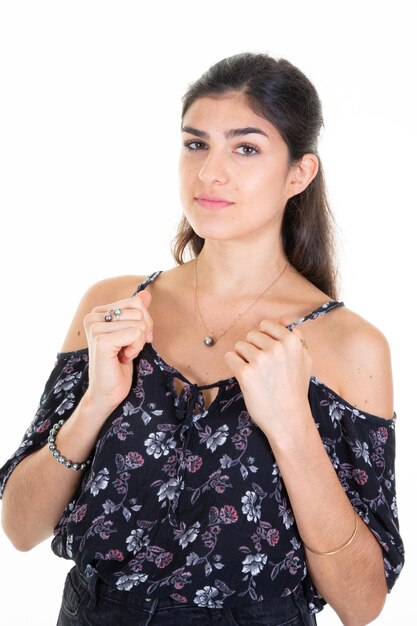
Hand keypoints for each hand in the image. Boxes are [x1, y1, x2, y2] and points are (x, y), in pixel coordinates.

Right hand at [83, 290, 152, 415]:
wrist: (107, 392)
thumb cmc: (119, 364)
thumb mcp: (132, 334)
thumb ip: (137, 312)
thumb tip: (146, 293)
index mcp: (98, 311)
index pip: (136, 302)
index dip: (144, 322)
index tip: (132, 340)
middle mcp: (93, 316)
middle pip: (139, 311)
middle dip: (142, 333)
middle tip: (128, 349)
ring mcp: (95, 327)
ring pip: (140, 323)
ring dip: (138, 343)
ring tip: (124, 354)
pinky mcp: (101, 340)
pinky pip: (136, 333)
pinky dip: (136, 348)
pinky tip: (123, 358)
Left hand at [224, 319, 311, 439]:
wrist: (288, 418)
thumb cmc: (295, 390)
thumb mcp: (304, 360)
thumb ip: (296, 338)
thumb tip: (283, 320)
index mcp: (291, 341)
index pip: (266, 325)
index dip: (264, 339)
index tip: (268, 353)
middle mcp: (276, 348)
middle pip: (251, 335)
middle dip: (253, 348)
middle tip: (263, 368)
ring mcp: (260, 360)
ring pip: (239, 346)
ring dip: (243, 358)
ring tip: (256, 374)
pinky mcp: (245, 373)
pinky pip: (230, 357)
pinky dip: (233, 365)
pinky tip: (245, 377)